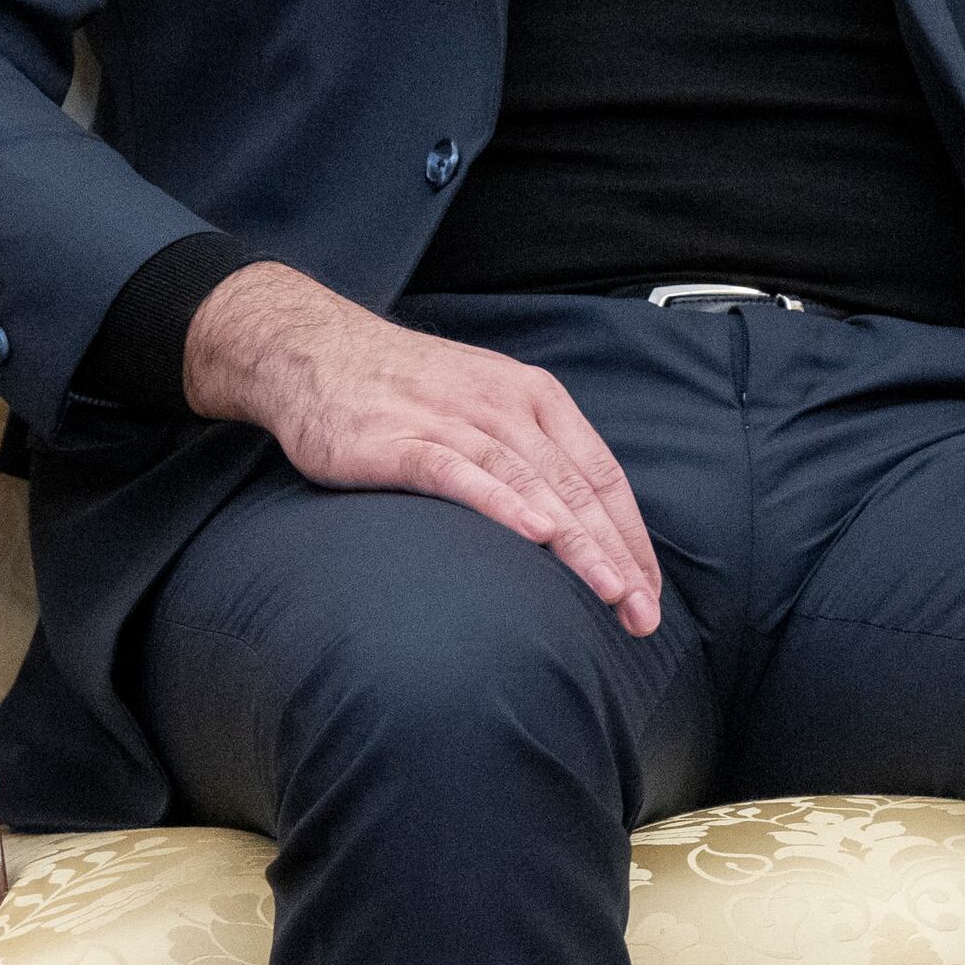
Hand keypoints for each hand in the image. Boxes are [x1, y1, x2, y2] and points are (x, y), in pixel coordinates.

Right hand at [184, 264, 660, 633]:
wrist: (316, 351)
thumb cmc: (408, 390)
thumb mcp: (487, 404)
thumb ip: (531, 454)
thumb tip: (575, 523)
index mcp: (537, 399)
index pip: (601, 475)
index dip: (631, 536)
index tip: (649, 591)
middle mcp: (506, 408)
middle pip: (576, 489)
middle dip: (616, 555)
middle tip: (641, 613)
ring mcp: (454, 422)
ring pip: (532, 486)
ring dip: (576, 543)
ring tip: (609, 590)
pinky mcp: (401, 441)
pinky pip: (461, 474)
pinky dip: (501, 503)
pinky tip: (533, 534)